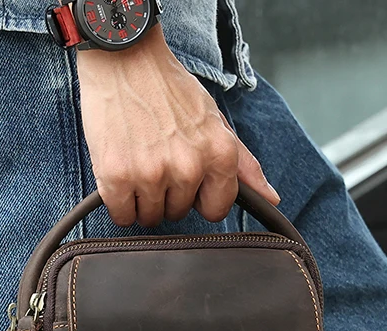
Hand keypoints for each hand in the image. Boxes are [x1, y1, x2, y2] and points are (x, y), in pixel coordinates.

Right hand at [76, 24, 279, 226]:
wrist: (124, 58)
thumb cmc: (169, 89)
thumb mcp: (214, 121)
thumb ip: (244, 164)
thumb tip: (270, 198)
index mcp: (219, 154)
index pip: (216, 210)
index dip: (200, 198)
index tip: (188, 180)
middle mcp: (189, 167)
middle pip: (178, 213)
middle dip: (166, 194)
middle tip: (155, 158)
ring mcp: (152, 174)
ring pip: (148, 217)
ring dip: (140, 198)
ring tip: (137, 160)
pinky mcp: (117, 177)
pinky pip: (121, 215)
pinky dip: (117, 201)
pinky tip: (119, 170)